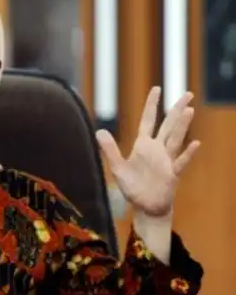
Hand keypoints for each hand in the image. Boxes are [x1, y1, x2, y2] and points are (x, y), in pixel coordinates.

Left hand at [96, 86, 199, 217]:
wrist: (145, 206)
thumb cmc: (132, 187)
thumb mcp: (118, 168)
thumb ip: (109, 149)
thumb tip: (98, 131)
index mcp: (143, 146)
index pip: (148, 120)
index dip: (151, 105)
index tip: (157, 88)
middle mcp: (157, 150)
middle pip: (168, 125)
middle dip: (177, 110)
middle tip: (188, 93)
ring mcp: (167, 161)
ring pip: (176, 139)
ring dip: (182, 126)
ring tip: (190, 110)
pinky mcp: (172, 174)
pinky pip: (180, 162)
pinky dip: (187, 153)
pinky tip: (195, 143)